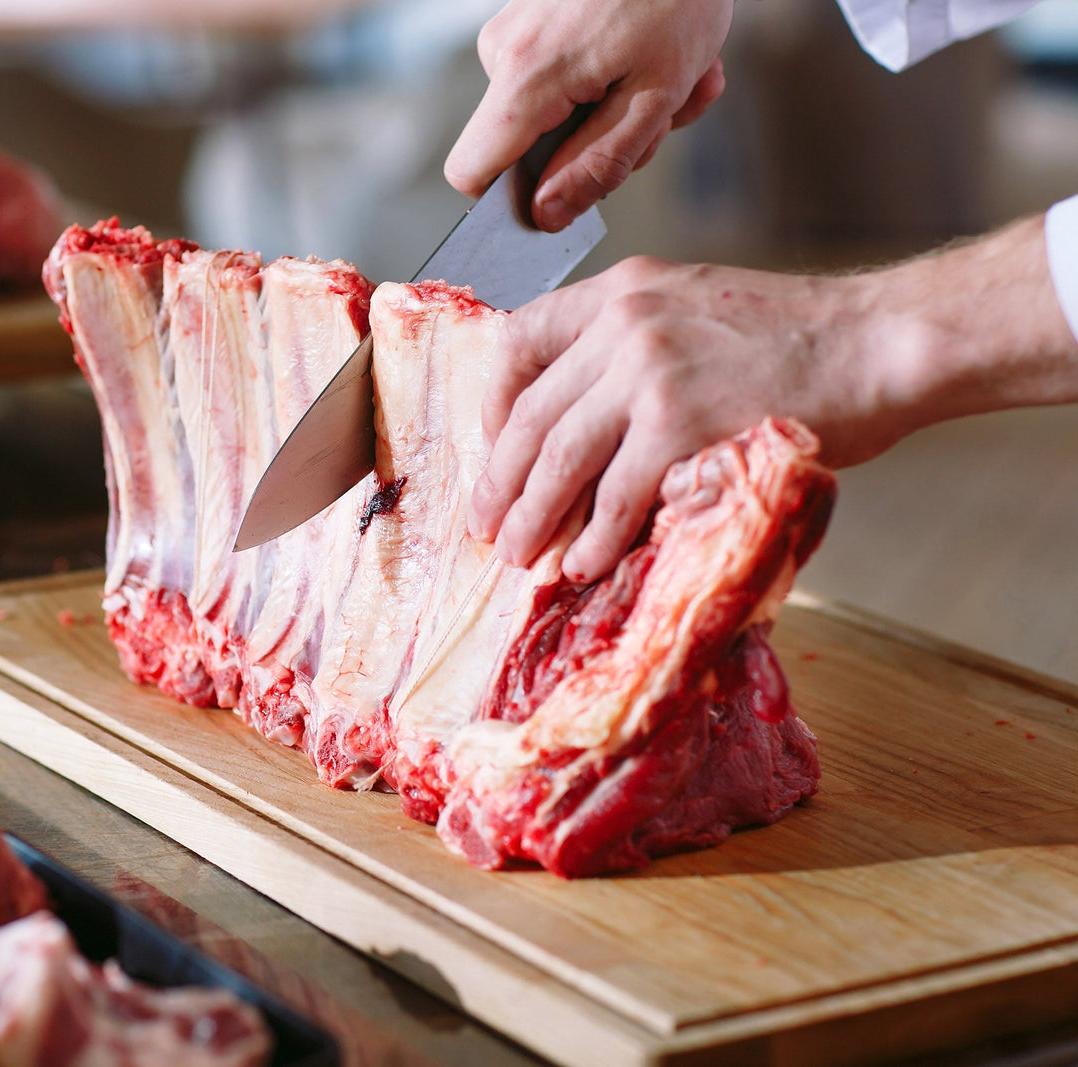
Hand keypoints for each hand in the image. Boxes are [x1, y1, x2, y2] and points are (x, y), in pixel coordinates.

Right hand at [445, 0, 730, 231]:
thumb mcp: (655, 94)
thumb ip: (597, 164)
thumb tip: (546, 214)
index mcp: (526, 76)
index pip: (472, 171)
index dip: (511, 201)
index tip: (564, 198)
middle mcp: (505, 51)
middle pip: (529, 146)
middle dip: (603, 142)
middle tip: (667, 111)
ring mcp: (516, 29)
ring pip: (557, 112)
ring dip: (625, 107)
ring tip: (677, 72)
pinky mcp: (534, 17)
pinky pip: (566, 75)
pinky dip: (619, 76)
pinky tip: (661, 51)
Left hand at [466, 257, 914, 581]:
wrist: (879, 341)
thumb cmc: (798, 338)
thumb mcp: (692, 310)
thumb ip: (630, 347)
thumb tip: (578, 428)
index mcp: (621, 290)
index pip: (520, 340)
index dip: (495, 404)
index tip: (495, 449)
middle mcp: (623, 323)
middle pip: (531, 413)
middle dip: (502, 479)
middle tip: (490, 522)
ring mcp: (648, 372)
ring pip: (558, 458)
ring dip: (533, 516)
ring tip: (520, 553)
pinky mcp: (680, 424)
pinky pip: (614, 496)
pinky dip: (593, 537)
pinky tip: (583, 562)